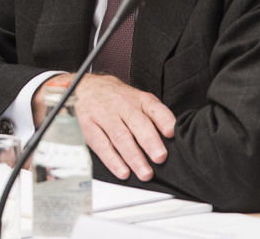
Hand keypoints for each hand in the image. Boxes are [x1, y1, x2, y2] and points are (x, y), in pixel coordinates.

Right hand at [43, 73, 174, 181]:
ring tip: (145, 173)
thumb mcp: (139, 100)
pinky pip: (101, 144)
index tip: (171, 133)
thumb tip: (173, 140)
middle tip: (160, 158)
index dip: (164, 120)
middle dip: (149, 141)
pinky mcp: (88, 125)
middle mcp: (122, 105)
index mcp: (138, 99)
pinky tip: (122, 171)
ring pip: (120, 136)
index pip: (153, 108)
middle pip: (137, 123)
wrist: (86, 87)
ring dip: (133, 157)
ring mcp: (103, 114)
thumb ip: (156, 117)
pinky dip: (112, 160)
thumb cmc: (118, 99)